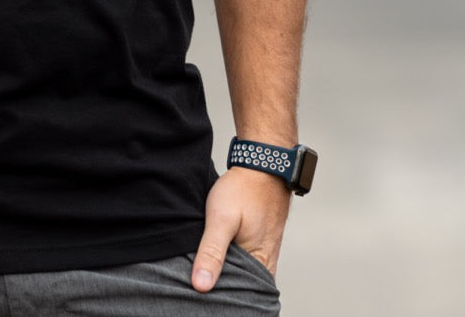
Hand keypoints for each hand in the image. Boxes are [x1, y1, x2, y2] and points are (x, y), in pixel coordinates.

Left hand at [190, 167, 290, 292]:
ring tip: (204, 269)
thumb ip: (211, 252)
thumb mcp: (221, 219)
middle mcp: (266, 267)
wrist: (261, 167)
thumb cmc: (243, 190)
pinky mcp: (260, 246)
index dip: (219, 296)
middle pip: (241, 289)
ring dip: (225, 274)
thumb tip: (201, 285)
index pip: (239, 298)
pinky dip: (230, 263)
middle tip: (199, 280)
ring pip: (242, 276)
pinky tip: (215, 257)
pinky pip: (245, 264)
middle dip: (221, 287)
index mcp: (260, 267)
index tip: (200, 292)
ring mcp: (265, 256)